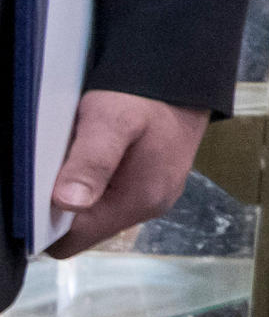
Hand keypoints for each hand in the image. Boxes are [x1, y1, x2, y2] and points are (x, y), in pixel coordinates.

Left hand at [45, 90, 210, 257]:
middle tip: (54, 167)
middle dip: (60, 206)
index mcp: (139, 200)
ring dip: (76, 191)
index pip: (73, 241)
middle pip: (83, 229)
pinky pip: (109, 197)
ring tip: (73, 156)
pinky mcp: (151, 183)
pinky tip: (91, 155)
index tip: (35, 193)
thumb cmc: (146, 97)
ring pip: (95, 213)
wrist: (185, 76)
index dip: (46, 223)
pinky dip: (92, 182)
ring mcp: (152, 197)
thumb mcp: (112, 120)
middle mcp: (148, 207)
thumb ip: (92, 161)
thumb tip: (68, 203)